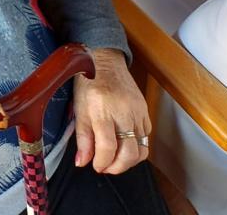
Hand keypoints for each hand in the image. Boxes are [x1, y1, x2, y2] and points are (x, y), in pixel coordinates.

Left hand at [72, 48, 150, 174]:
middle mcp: (123, 111)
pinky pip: (146, 137)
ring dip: (128, 160)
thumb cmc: (89, 81)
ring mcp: (138, 111)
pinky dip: (136, 147)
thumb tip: (82, 162)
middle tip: (106, 166)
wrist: (105, 59)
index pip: (108, 147)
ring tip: (115, 158)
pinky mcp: (146, 111)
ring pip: (141, 149)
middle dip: (117, 167)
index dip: (102, 162)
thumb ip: (82, 137)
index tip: (96, 165)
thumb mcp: (79, 107)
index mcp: (103, 109)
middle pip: (129, 153)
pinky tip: (124, 143)